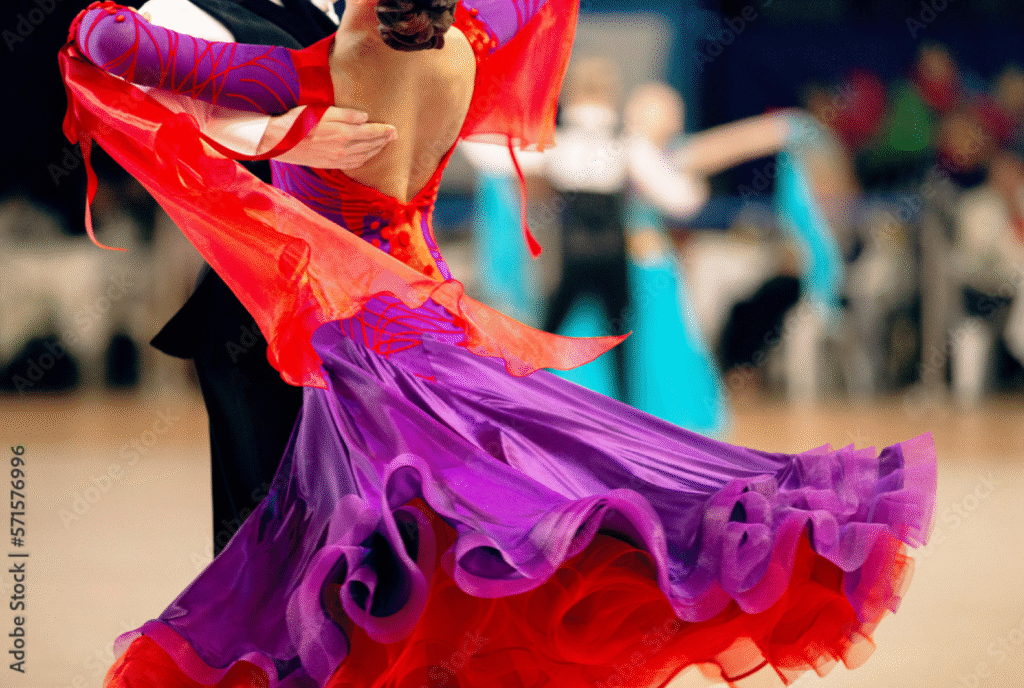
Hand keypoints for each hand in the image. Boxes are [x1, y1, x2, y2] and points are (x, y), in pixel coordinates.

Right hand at [259, 106, 396, 169]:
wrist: (279, 141)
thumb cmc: (298, 121)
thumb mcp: (322, 111)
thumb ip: (346, 114)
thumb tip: (365, 118)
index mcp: (343, 134)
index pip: (371, 133)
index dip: (384, 132)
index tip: (394, 130)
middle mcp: (343, 149)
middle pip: (370, 146)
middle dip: (383, 141)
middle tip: (394, 136)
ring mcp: (336, 159)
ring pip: (363, 156)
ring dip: (375, 150)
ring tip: (383, 145)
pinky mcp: (329, 164)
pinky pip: (353, 164)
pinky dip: (364, 159)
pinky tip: (366, 155)